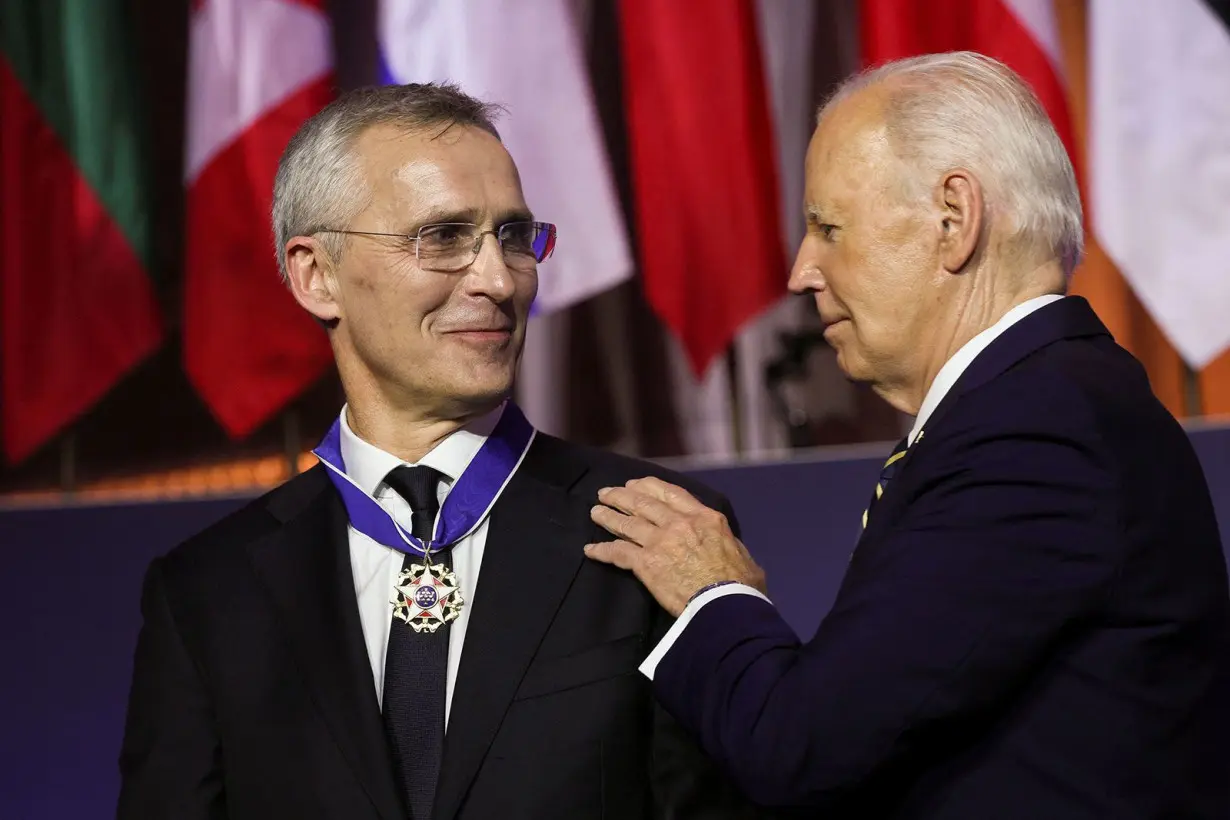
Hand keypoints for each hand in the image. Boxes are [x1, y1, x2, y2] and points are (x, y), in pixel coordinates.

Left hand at [584, 477, 765, 616]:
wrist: (725, 604)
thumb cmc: (741, 585)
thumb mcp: (742, 553)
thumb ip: (728, 543)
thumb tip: (725, 544)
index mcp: (705, 518)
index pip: (672, 494)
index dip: (649, 487)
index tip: (635, 484)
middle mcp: (679, 524)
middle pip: (644, 504)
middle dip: (623, 496)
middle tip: (607, 493)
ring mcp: (660, 542)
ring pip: (628, 523)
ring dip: (609, 516)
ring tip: (596, 511)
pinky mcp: (646, 563)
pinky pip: (618, 553)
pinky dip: (602, 550)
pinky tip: (590, 550)